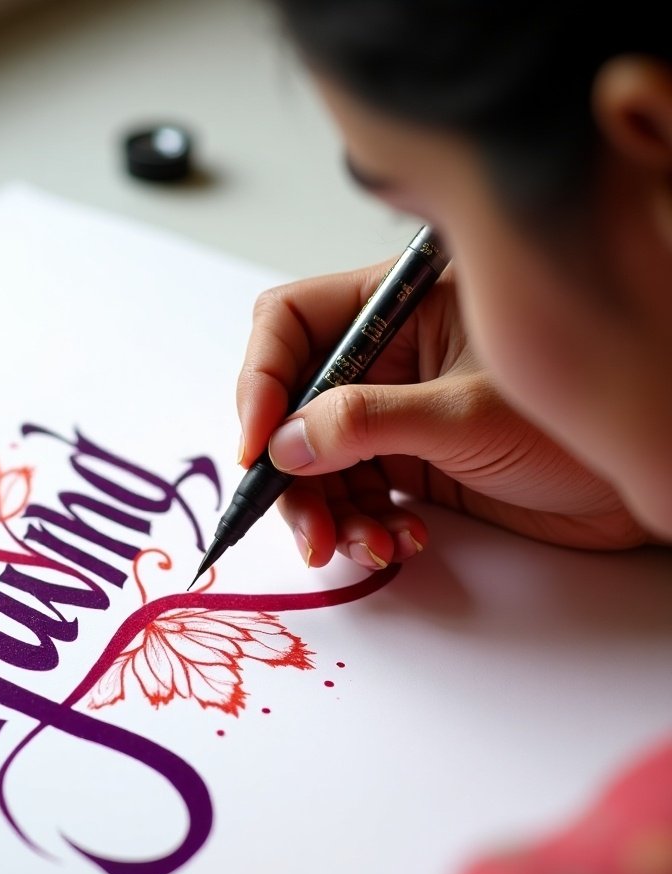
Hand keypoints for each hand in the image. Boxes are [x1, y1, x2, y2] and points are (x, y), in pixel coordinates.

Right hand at [237, 260, 651, 568]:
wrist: (639, 477)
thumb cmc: (580, 419)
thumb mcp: (467, 413)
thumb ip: (368, 422)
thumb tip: (285, 444)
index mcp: (396, 307)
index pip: (291, 322)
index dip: (261, 380)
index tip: (257, 444)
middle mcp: (385, 357)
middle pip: (291, 404)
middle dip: (290, 472)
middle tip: (304, 525)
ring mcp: (391, 414)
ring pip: (314, 463)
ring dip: (326, 515)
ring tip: (364, 548)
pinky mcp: (406, 465)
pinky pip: (351, 498)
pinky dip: (360, 529)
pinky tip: (398, 544)